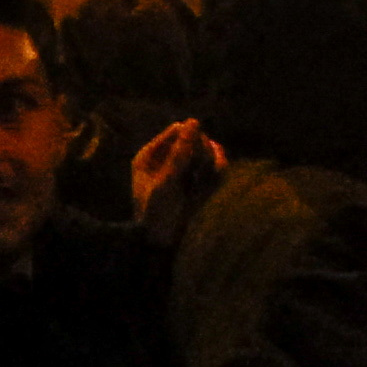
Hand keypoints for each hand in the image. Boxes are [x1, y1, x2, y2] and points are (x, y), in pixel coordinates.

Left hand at [128, 112, 219, 228]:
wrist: (160, 245)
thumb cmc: (156, 213)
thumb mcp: (167, 181)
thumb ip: (181, 152)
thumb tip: (194, 122)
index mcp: (150, 155)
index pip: (178, 130)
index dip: (191, 139)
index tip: (196, 156)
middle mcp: (166, 160)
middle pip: (195, 140)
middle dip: (202, 153)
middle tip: (200, 172)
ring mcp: (182, 172)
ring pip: (207, 154)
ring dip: (211, 164)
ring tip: (204, 182)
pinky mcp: (195, 184)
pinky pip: (213, 169)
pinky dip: (216, 173)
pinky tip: (211, 183)